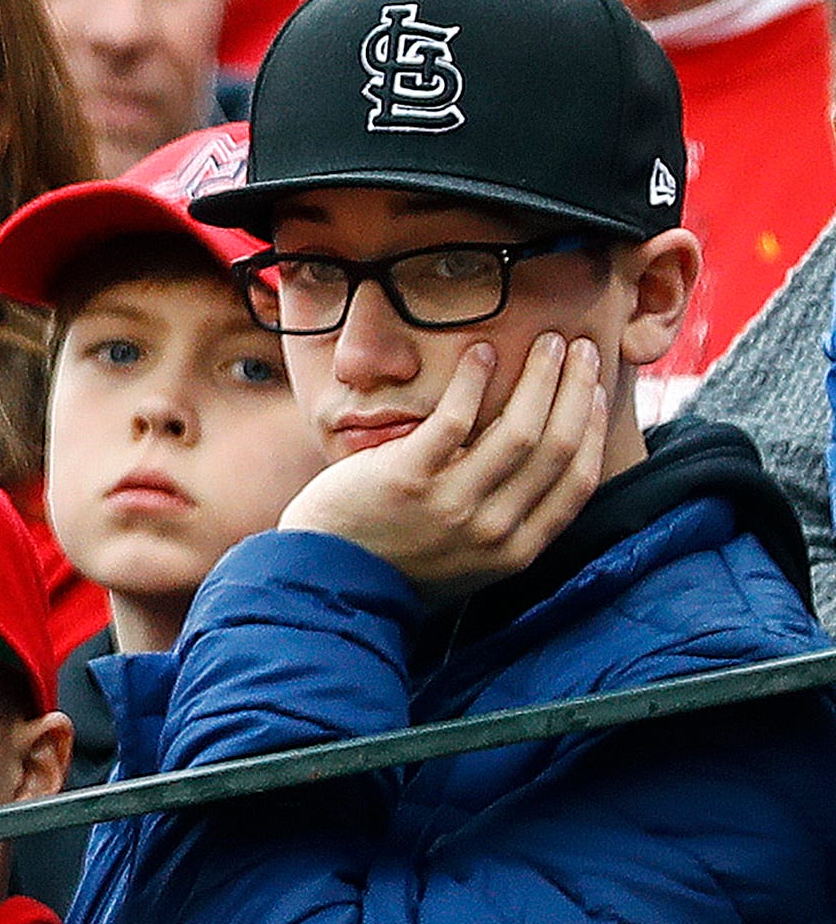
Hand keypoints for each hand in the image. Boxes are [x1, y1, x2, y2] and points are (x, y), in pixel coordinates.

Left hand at [278, 330, 609, 601]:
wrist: (327, 581)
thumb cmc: (399, 559)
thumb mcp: (471, 556)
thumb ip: (510, 519)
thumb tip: (547, 458)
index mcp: (516, 551)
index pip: (577, 479)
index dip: (592, 427)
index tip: (595, 388)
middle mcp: (492, 532)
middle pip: (556, 446)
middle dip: (575, 389)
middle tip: (577, 348)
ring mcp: (450, 506)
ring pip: (519, 430)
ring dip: (540, 377)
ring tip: (546, 342)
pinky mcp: (406, 479)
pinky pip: (454, 419)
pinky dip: (473, 381)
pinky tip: (480, 354)